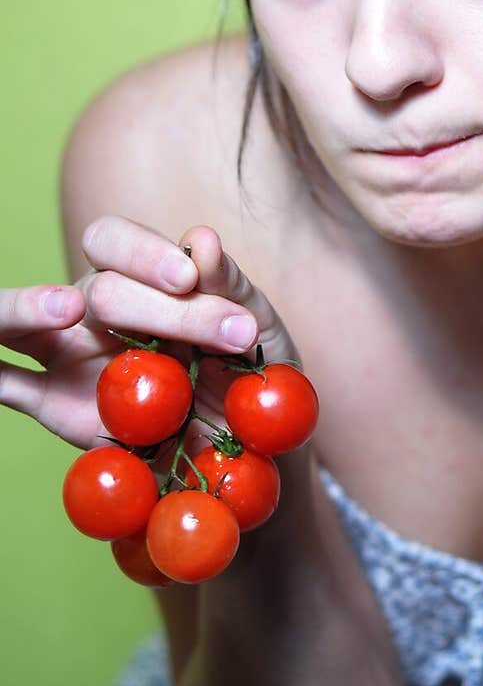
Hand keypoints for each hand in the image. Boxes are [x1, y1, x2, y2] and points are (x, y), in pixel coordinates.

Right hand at [0, 216, 299, 454]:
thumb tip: (201, 240)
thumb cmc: (249, 370)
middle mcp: (95, 308)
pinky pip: (7, 386)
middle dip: (157, 310)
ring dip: (25, 307)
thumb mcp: (256, 325)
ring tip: (66, 310)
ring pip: (19, 323)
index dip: (145, 254)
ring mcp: (66, 355)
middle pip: (99, 291)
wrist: (248, 445)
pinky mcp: (54, 404)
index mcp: (139, 277)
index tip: (187, 279)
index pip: (116, 243)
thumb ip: (229, 284)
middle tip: (225, 335)